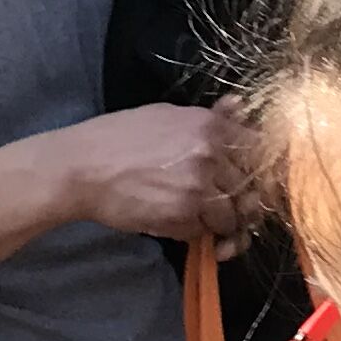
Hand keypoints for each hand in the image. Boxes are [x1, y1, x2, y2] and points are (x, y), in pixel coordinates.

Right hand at [36, 103, 241, 251]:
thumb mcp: (168, 115)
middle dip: (240, 203)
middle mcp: (212, 154)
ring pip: (231, 215)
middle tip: (223, 209)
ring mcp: (199, 186)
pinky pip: (205, 231)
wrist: (80, 168)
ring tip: (198, 220)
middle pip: (250, 188)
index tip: (247, 182)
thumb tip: (240, 105)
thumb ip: (210, 117)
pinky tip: (177, 226)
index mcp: (211, 126)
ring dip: (219, 224)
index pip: (260, 152)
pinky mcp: (182, 215)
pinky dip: (195, 234)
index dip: (257, 171)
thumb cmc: (119, 138)